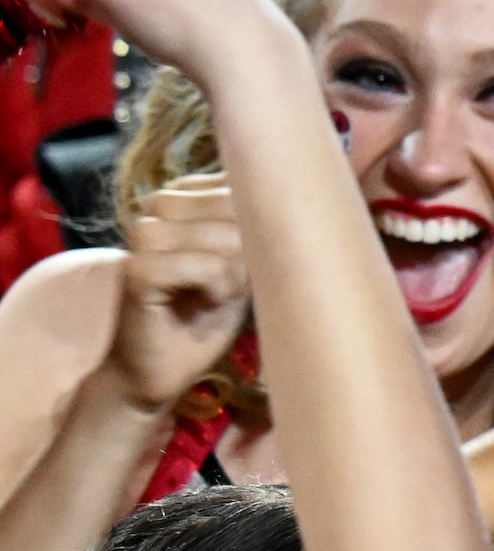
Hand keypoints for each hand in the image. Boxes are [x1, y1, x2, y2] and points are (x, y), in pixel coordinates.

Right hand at [106, 172, 248, 413]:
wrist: (163, 367)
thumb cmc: (209, 314)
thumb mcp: (246, 264)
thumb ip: (261, 227)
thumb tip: (300, 195)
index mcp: (186, 196)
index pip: (245, 183)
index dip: (265, 227)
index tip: (247, 263)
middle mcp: (160, 206)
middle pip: (238, 206)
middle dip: (251, 251)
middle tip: (231, 285)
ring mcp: (144, 235)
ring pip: (224, 236)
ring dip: (236, 273)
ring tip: (218, 294)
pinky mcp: (136, 269)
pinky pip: (203, 265)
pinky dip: (218, 288)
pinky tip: (206, 303)